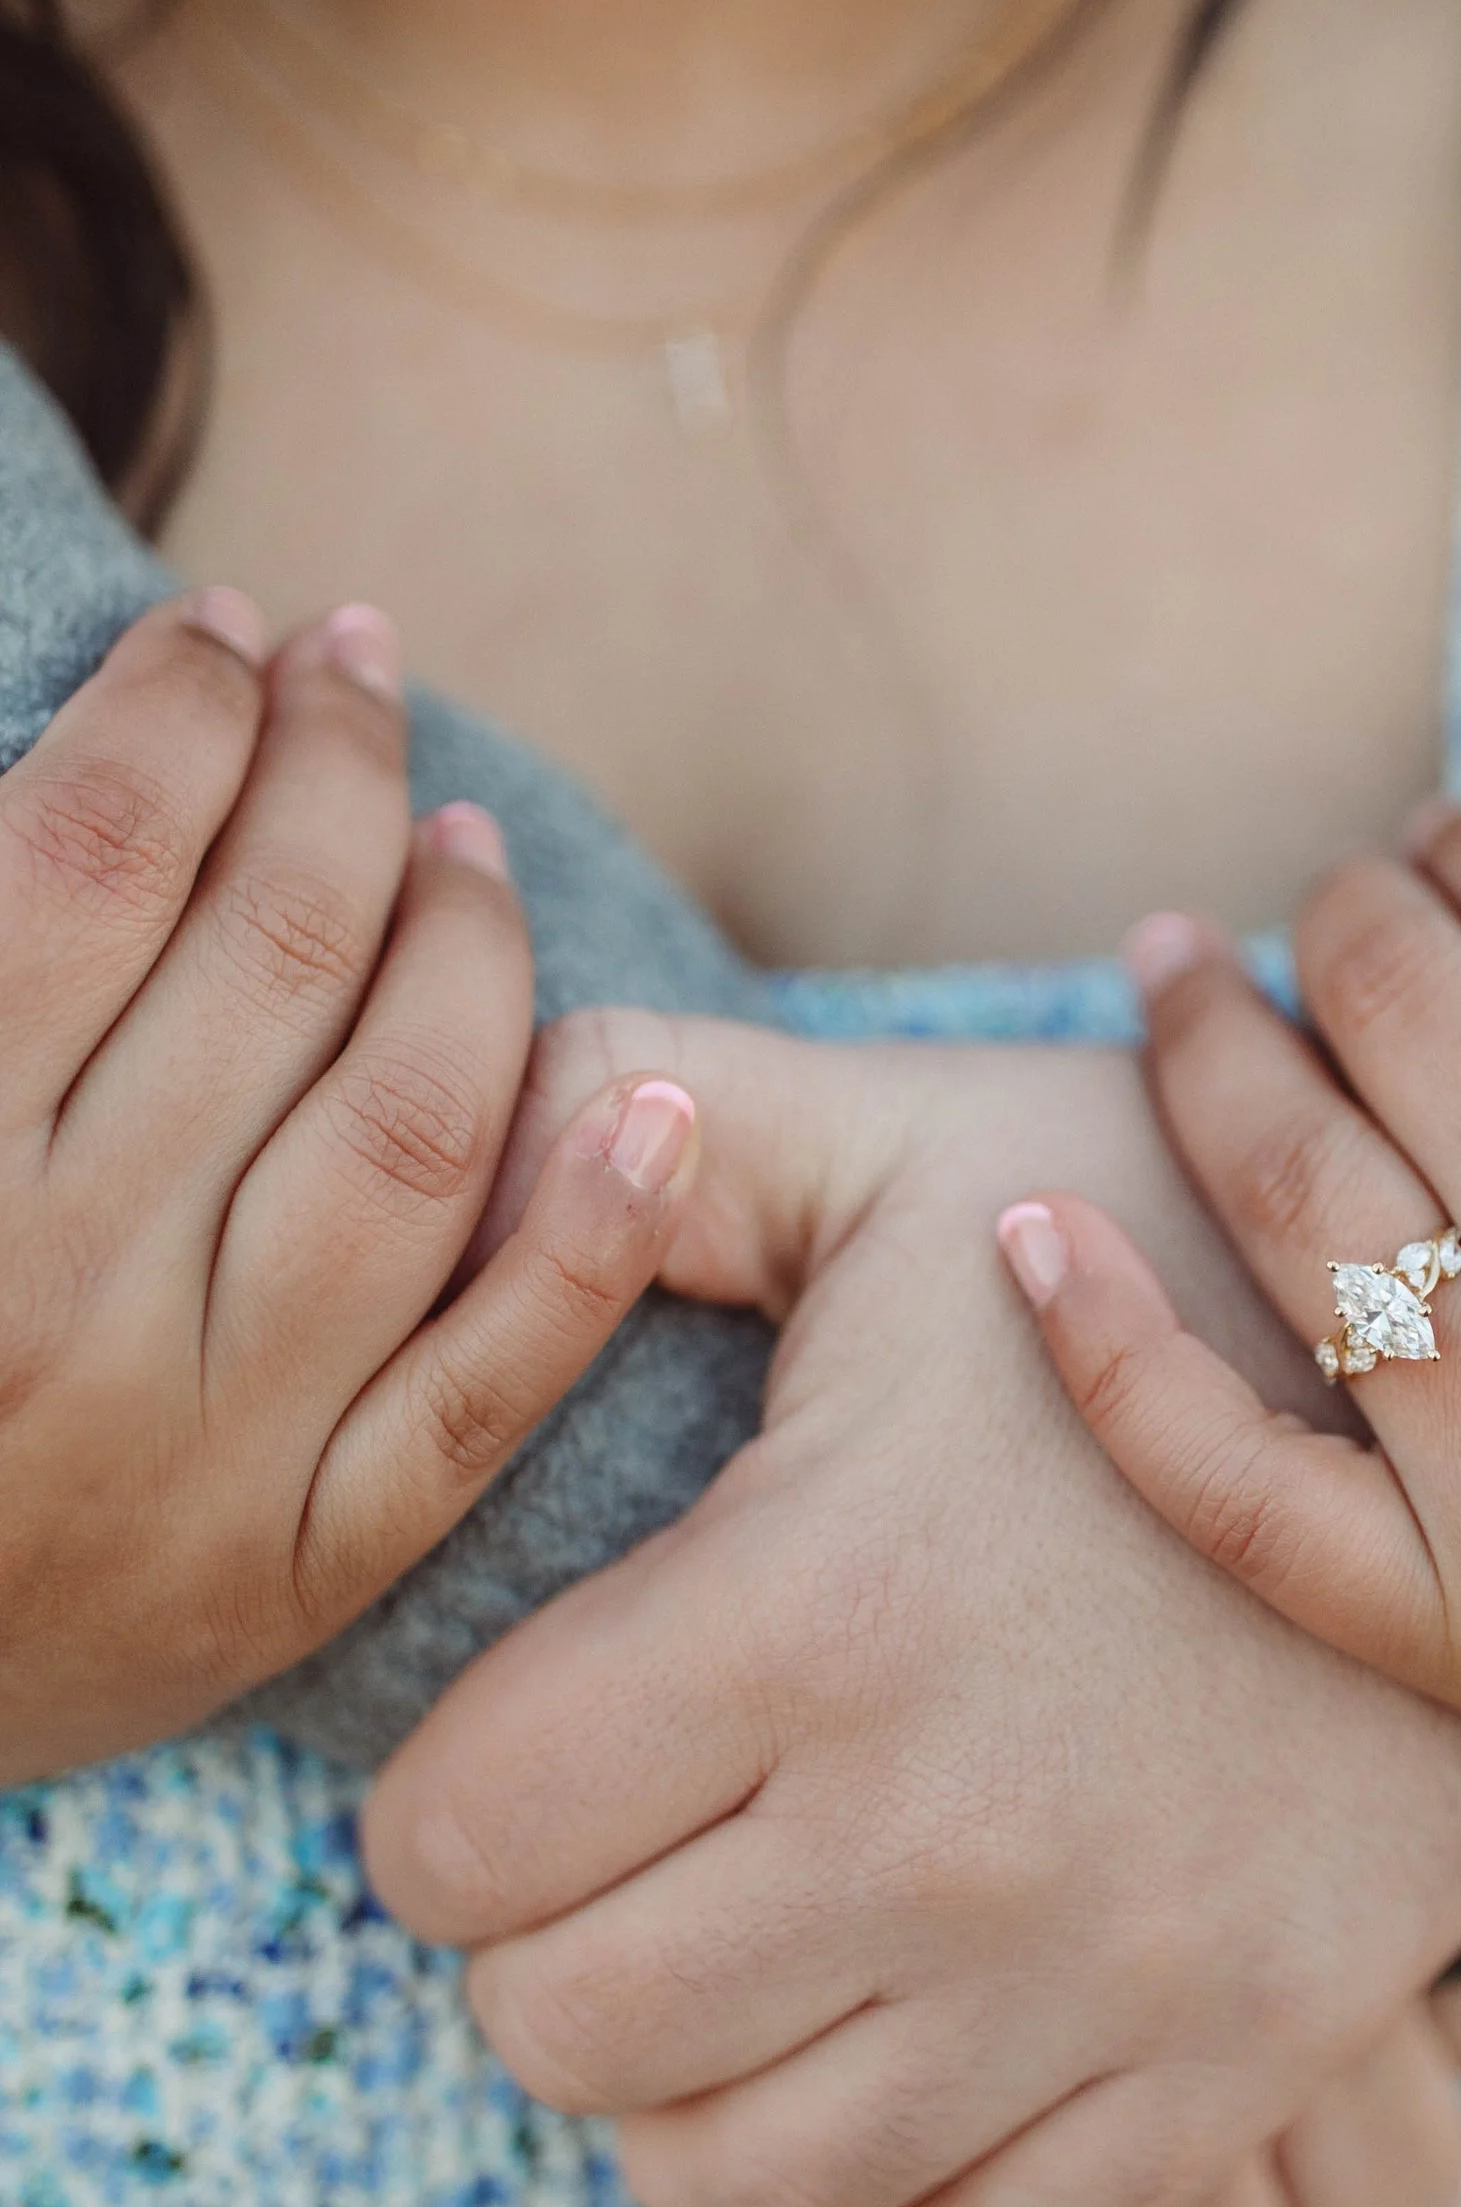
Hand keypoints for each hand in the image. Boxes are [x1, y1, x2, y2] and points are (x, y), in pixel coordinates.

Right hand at [0, 590, 701, 1782]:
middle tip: (356, 671)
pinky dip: (586, 1238)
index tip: (219, 640)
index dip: (176, 712)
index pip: (81, 861)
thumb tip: (97, 779)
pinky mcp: (300, 1566)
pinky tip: (655, 1104)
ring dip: (464, 947)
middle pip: (271, 958)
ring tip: (459, 839)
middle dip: (333, 769)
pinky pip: (482, 1386)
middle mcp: (52, 1296)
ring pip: (403, 1133)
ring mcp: (197, 1447)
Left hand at [362, 1019, 1460, 2206]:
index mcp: (817, 1603)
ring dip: (687, 2091)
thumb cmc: (1167, 1236)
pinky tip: (886, 2075)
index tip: (511, 1750)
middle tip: (608, 1855)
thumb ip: (652, 1102)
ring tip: (730, 1963)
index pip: (456, 1841)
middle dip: (539, 1947)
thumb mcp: (911, 1132)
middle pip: (564, 2033)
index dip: (439, 1801)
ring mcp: (1104, 1977)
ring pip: (736, 2186)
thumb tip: (475, 1133)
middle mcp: (942, 1832)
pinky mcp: (1238, 2061)